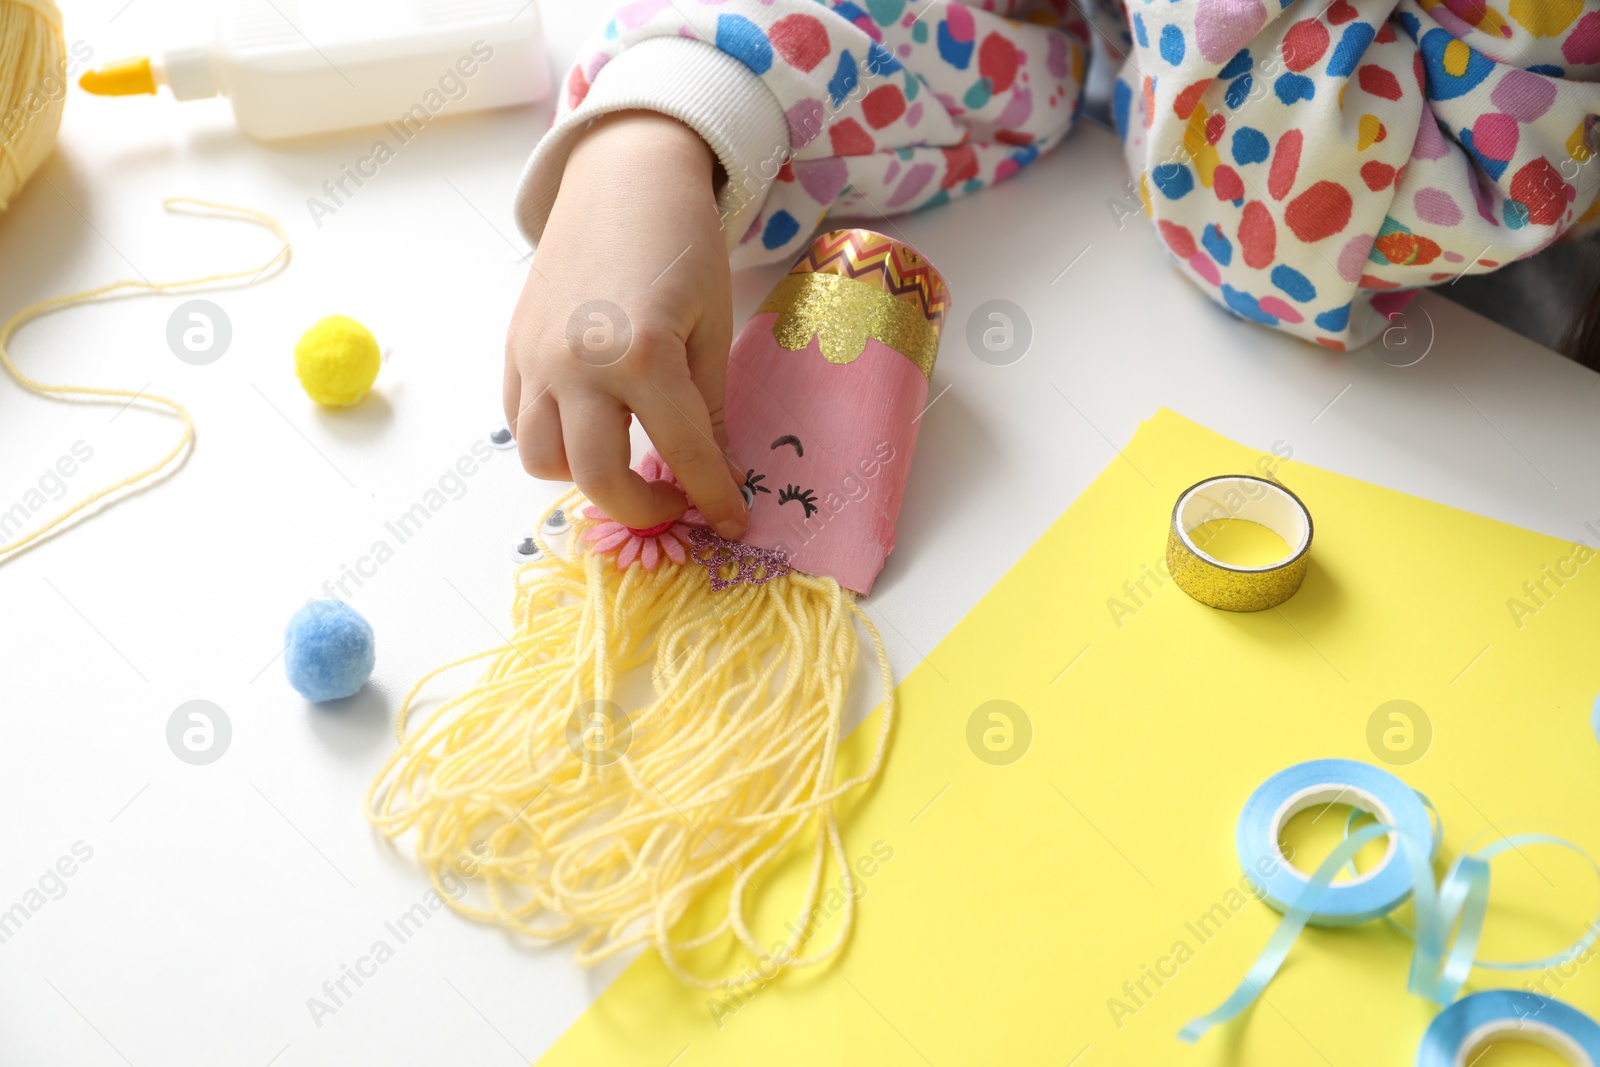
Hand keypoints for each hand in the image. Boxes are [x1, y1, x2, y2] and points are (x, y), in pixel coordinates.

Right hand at [504, 111, 746, 538]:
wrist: (622, 176)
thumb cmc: (681, 243)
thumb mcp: (712, 326)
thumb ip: (709, 407)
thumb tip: (720, 474)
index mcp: (642, 354)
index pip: (683, 453)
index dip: (714, 497)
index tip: (733, 523)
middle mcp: (579, 364)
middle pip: (597, 478)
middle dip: (642, 509)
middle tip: (675, 503)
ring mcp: (538, 358)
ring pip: (542, 459)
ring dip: (586, 478)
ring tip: (626, 462)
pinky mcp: (515, 347)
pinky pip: (520, 422)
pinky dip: (551, 443)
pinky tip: (589, 430)